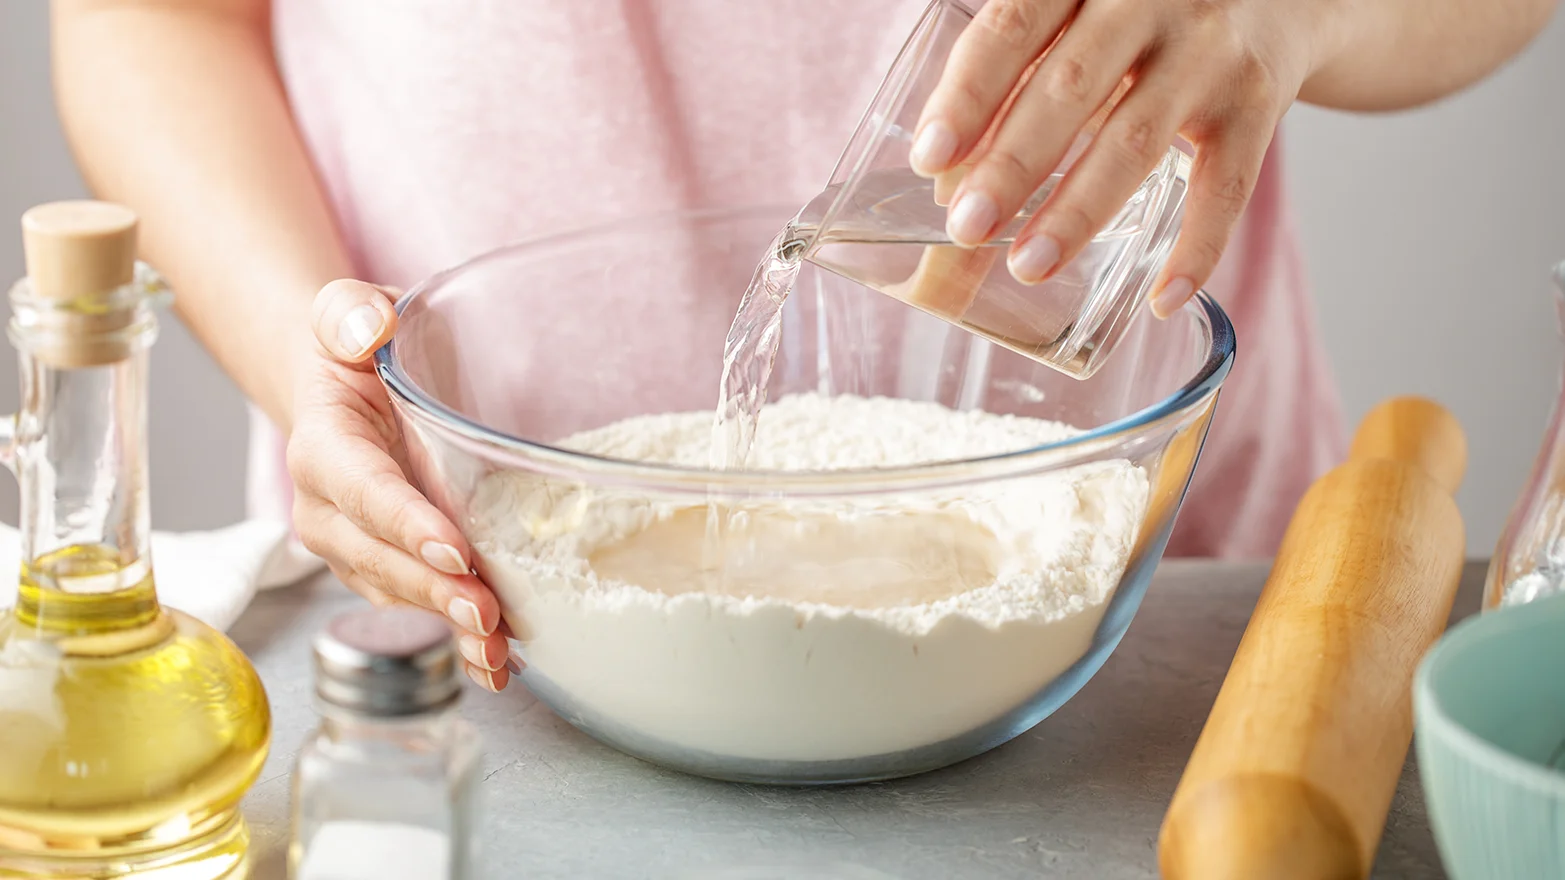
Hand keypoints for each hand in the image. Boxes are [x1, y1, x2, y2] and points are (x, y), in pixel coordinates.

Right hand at [288, 280, 514, 691]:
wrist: (346, 389)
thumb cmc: (356, 350)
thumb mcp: (348, 313)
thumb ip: (350, 311)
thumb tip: (367, 325)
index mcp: (324, 446)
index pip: (363, 489)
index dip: (404, 522)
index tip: (452, 550)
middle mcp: (329, 510)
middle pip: (379, 558)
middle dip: (433, 590)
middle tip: (487, 612)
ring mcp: (355, 547)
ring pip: (398, 594)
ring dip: (447, 626)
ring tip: (498, 653)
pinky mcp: (386, 569)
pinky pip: (416, 607)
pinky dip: (454, 638)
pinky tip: (496, 662)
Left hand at [909, 0, 1336, 315]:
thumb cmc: (1141, 12)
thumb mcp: (1079, 16)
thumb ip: (1017, 80)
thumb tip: (948, 184)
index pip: (1014, 26)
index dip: (968, 94)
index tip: (930, 157)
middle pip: (1071, 86)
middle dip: (1013, 164)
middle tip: (966, 229)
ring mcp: (1211, 49)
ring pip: (1136, 139)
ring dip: (1078, 212)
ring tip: (1028, 265)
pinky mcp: (1260, 99)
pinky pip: (1226, 186)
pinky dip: (1196, 250)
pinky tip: (1163, 300)